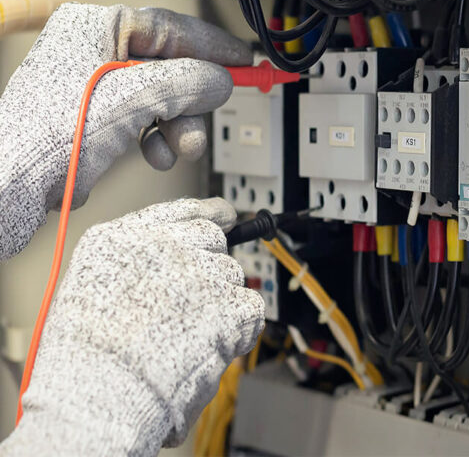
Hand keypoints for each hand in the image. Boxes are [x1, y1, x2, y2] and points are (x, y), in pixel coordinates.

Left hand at [0, 3, 251, 259]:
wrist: (12, 183)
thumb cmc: (50, 133)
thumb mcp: (133, 99)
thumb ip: (186, 82)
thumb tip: (220, 80)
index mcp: (97, 26)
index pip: (172, 28)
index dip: (214, 48)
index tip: (244, 62)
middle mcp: (95, 49)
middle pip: (170, 68)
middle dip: (190, 104)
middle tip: (204, 123)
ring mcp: (95, 83)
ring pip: (160, 97)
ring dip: (177, 126)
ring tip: (179, 149)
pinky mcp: (96, 115)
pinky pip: (143, 118)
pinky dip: (157, 138)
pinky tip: (156, 155)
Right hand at [2, 198, 264, 455]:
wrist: (101, 394)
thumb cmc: (83, 361)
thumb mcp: (88, 291)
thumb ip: (134, 268)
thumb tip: (166, 271)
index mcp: (120, 238)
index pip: (178, 211)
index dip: (208, 213)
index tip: (225, 214)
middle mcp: (164, 244)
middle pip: (212, 242)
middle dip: (209, 270)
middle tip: (194, 306)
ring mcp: (200, 270)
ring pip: (231, 277)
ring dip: (221, 304)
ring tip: (188, 338)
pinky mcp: (230, 301)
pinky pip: (249, 308)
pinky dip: (240, 329)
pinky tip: (212, 347)